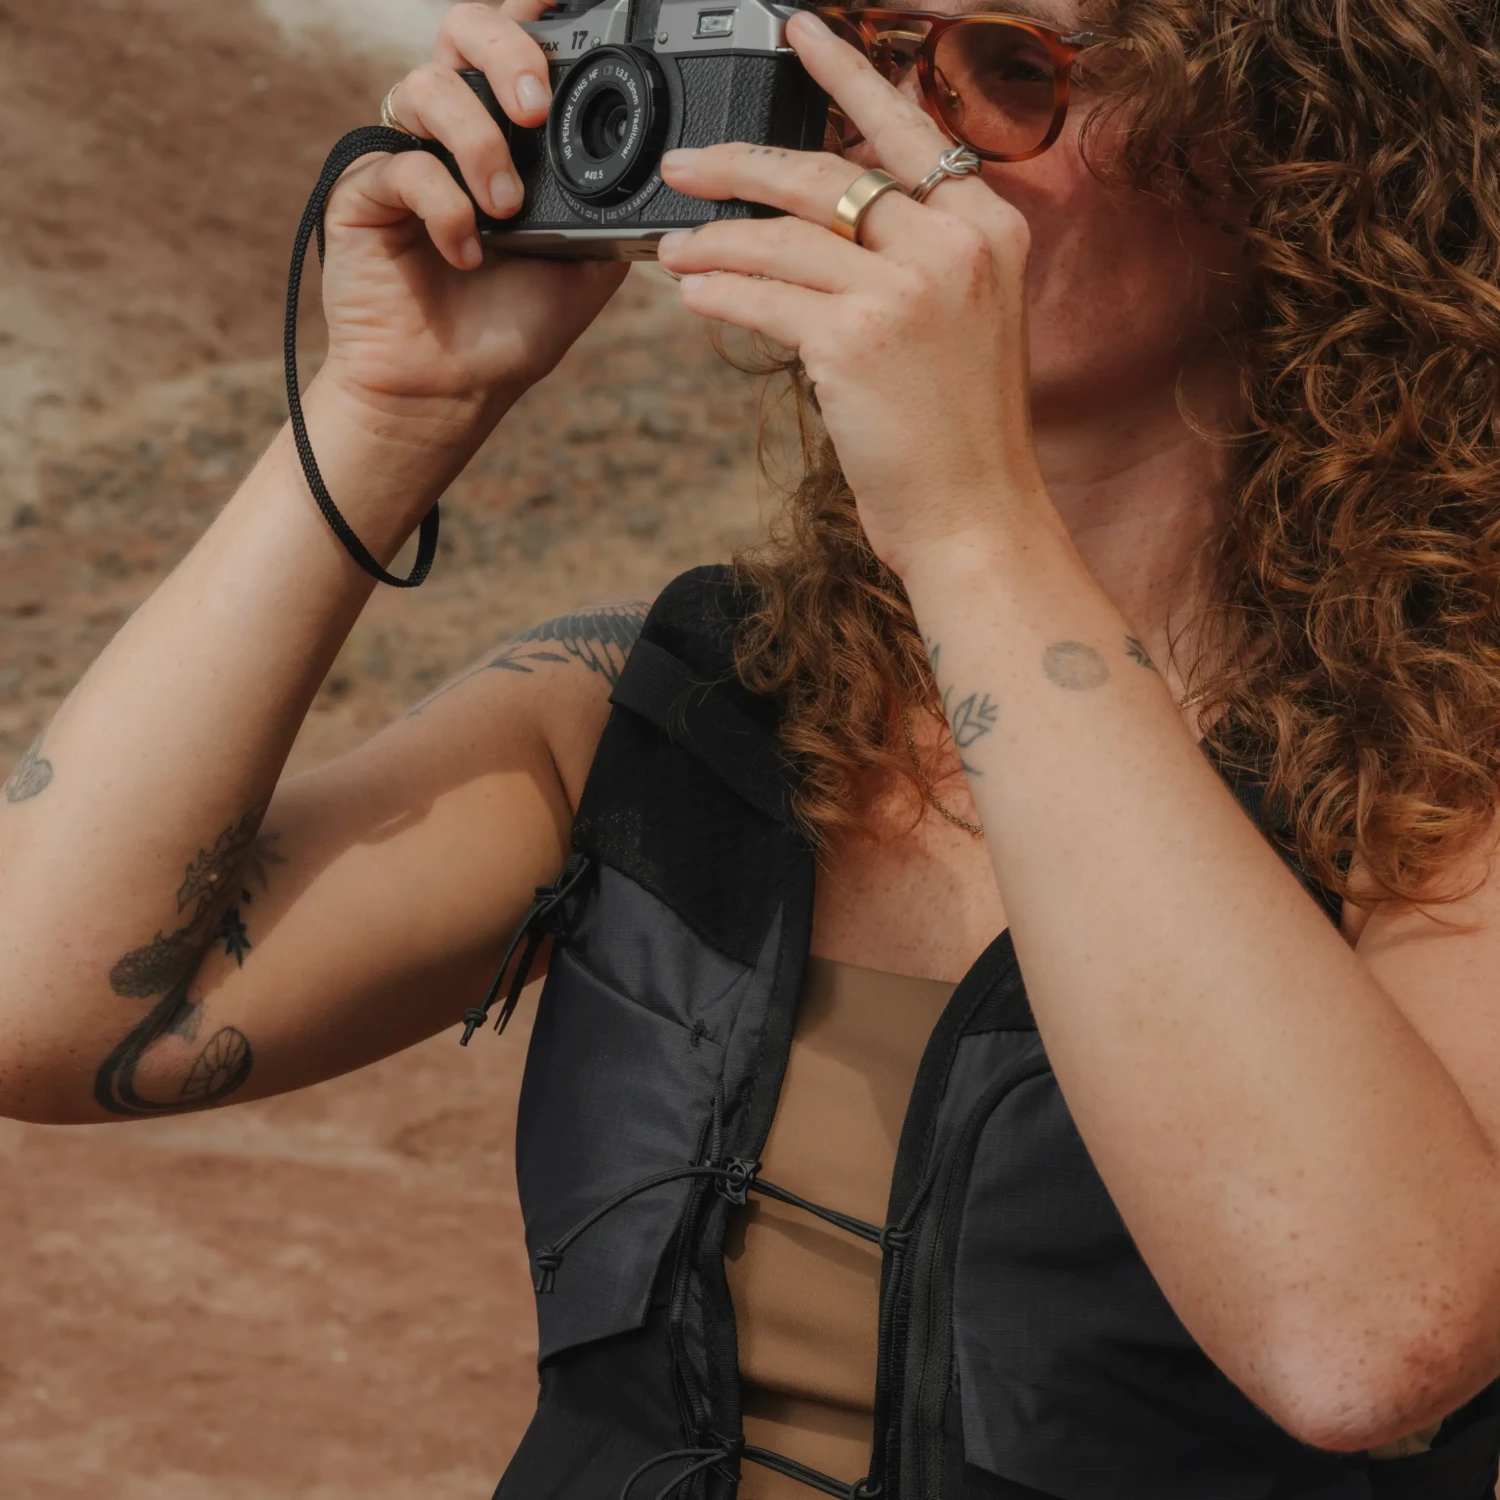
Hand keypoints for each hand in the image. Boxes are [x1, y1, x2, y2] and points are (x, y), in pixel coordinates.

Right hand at [316, 2, 627, 427]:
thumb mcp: (587, 267)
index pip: (515, 44)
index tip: (566, 2)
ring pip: (428, 85)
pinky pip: (401, 163)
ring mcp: (404, 153)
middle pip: (462, 29)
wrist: (451, 392)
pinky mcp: (363, 191)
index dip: (535, 11)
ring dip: (479, 142)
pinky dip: (444, 205)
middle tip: (538, 107)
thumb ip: (613, 208)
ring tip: (507, 210)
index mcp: (505, 133)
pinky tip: (466, 252)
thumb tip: (663, 168)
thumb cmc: (510, 330)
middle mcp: (452, 129)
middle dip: (506, 50)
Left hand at [657, 11, 1045, 574]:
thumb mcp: (966, 322)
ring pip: (784, 237)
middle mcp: (954, 245)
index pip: (909, 128)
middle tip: (686, 165)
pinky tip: (692, 293)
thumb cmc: (962, 433)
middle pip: (827, 173)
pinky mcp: (856, 340)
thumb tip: (830, 217)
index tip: (799, 33)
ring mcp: (907, 290)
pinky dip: (718, 292)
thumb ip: (918, 257)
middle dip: (742, 164)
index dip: (847, 75)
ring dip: (714, 239)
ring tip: (672, 248)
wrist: (976, 516)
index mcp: (990, 229)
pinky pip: (763, 298)